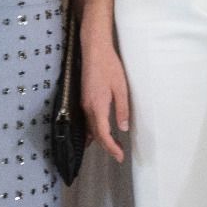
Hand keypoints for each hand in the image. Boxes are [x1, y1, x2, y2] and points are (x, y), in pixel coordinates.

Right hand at [80, 35, 130, 162]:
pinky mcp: (83, 98)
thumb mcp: (121, 88)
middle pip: (95, 134)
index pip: (103, 134)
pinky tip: (99, 131)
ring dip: (100, 139)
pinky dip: (94, 130)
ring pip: (89, 128)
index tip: (120, 156)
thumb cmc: (109, 66)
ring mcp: (83, 103)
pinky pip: (87, 120)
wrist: (94, 50)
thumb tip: (123, 128)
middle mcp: (87, 107)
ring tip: (112, 146)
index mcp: (97, 106)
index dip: (111, 147)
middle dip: (107, 146)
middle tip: (118, 155)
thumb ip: (122, 109)